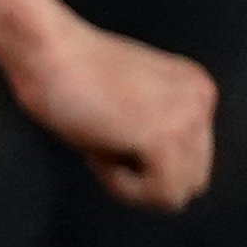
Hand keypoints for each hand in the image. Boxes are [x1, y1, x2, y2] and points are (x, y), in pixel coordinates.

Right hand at [7, 13, 218, 210]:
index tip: (111, 136)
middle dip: (148, 175)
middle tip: (106, 145)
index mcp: (195, 88)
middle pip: (193, 179)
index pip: (193, 159)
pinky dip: (125, 188)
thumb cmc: (71, 76)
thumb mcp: (132, 107)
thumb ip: (157, 132)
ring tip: (103, 147)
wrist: (46, 51)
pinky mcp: (164, 136)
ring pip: (179, 192)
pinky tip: (100, 155)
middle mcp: (200, 99)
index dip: (147, 161)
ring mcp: (187, 117)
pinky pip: (162, 195)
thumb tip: (163, 182)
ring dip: (135, 184)